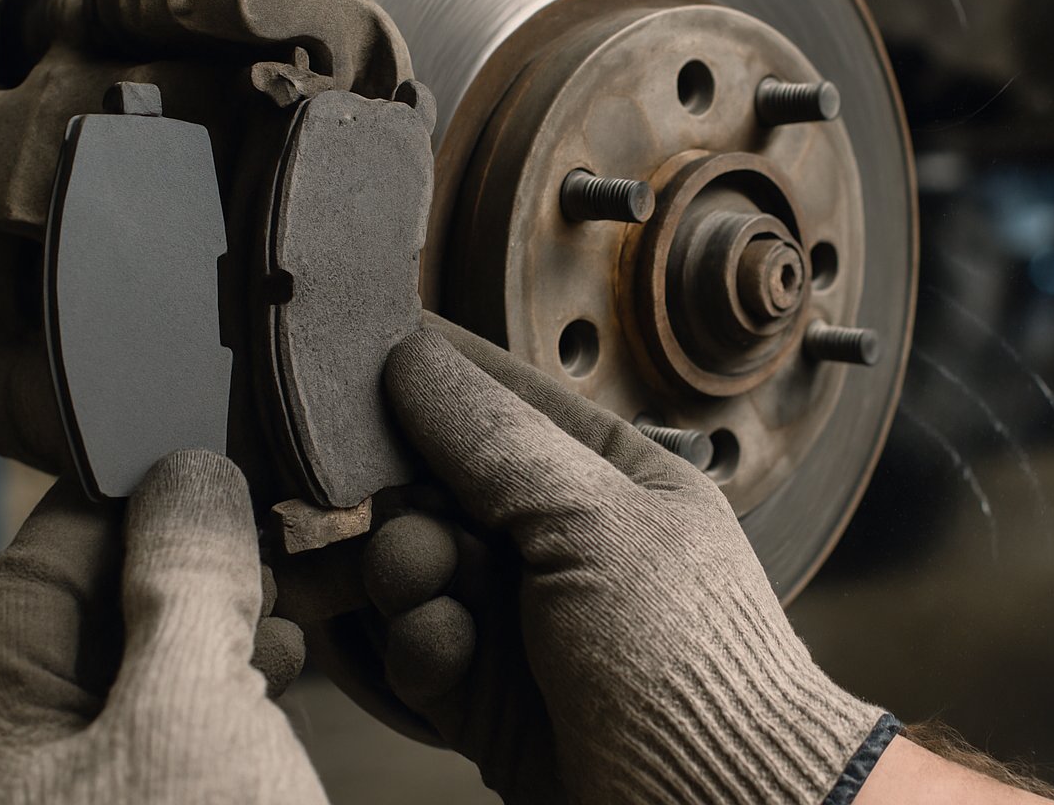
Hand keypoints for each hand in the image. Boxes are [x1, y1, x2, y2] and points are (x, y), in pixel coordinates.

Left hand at [0, 450, 327, 804]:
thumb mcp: (185, 708)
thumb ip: (183, 583)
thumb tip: (191, 475)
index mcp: (4, 739)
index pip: (32, 578)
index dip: (104, 502)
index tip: (174, 449)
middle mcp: (52, 765)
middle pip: (104, 617)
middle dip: (182, 558)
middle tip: (251, 518)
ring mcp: (124, 788)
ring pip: (166, 667)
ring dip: (227, 615)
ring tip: (278, 591)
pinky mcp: (195, 801)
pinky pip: (209, 720)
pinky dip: (250, 678)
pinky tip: (290, 659)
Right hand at [377, 319, 896, 804]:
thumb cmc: (690, 659)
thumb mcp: (595, 521)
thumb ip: (496, 442)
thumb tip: (416, 362)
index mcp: (609, 476)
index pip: (503, 401)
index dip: (434, 384)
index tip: (363, 365)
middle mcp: (559, 540)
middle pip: (436, 487)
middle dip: (408, 498)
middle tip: (402, 507)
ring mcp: (518, 618)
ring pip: (412, 567)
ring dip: (405, 574)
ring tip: (428, 587)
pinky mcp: (484, 692)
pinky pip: (415, 646)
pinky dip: (417, 647)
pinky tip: (445, 656)